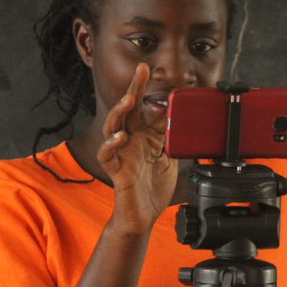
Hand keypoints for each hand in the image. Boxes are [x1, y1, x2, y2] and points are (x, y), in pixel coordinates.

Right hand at [97, 63, 177, 234]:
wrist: (143, 217)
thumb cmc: (152, 188)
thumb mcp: (168, 157)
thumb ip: (169, 138)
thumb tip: (178, 117)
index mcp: (142, 137)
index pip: (142, 108)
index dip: (143, 89)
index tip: (148, 69)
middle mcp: (129, 142)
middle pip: (127, 111)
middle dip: (132, 89)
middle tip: (140, 70)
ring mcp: (121, 155)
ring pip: (113, 127)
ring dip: (119, 113)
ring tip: (127, 100)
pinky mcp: (116, 171)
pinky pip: (107, 155)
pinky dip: (111, 145)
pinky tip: (119, 137)